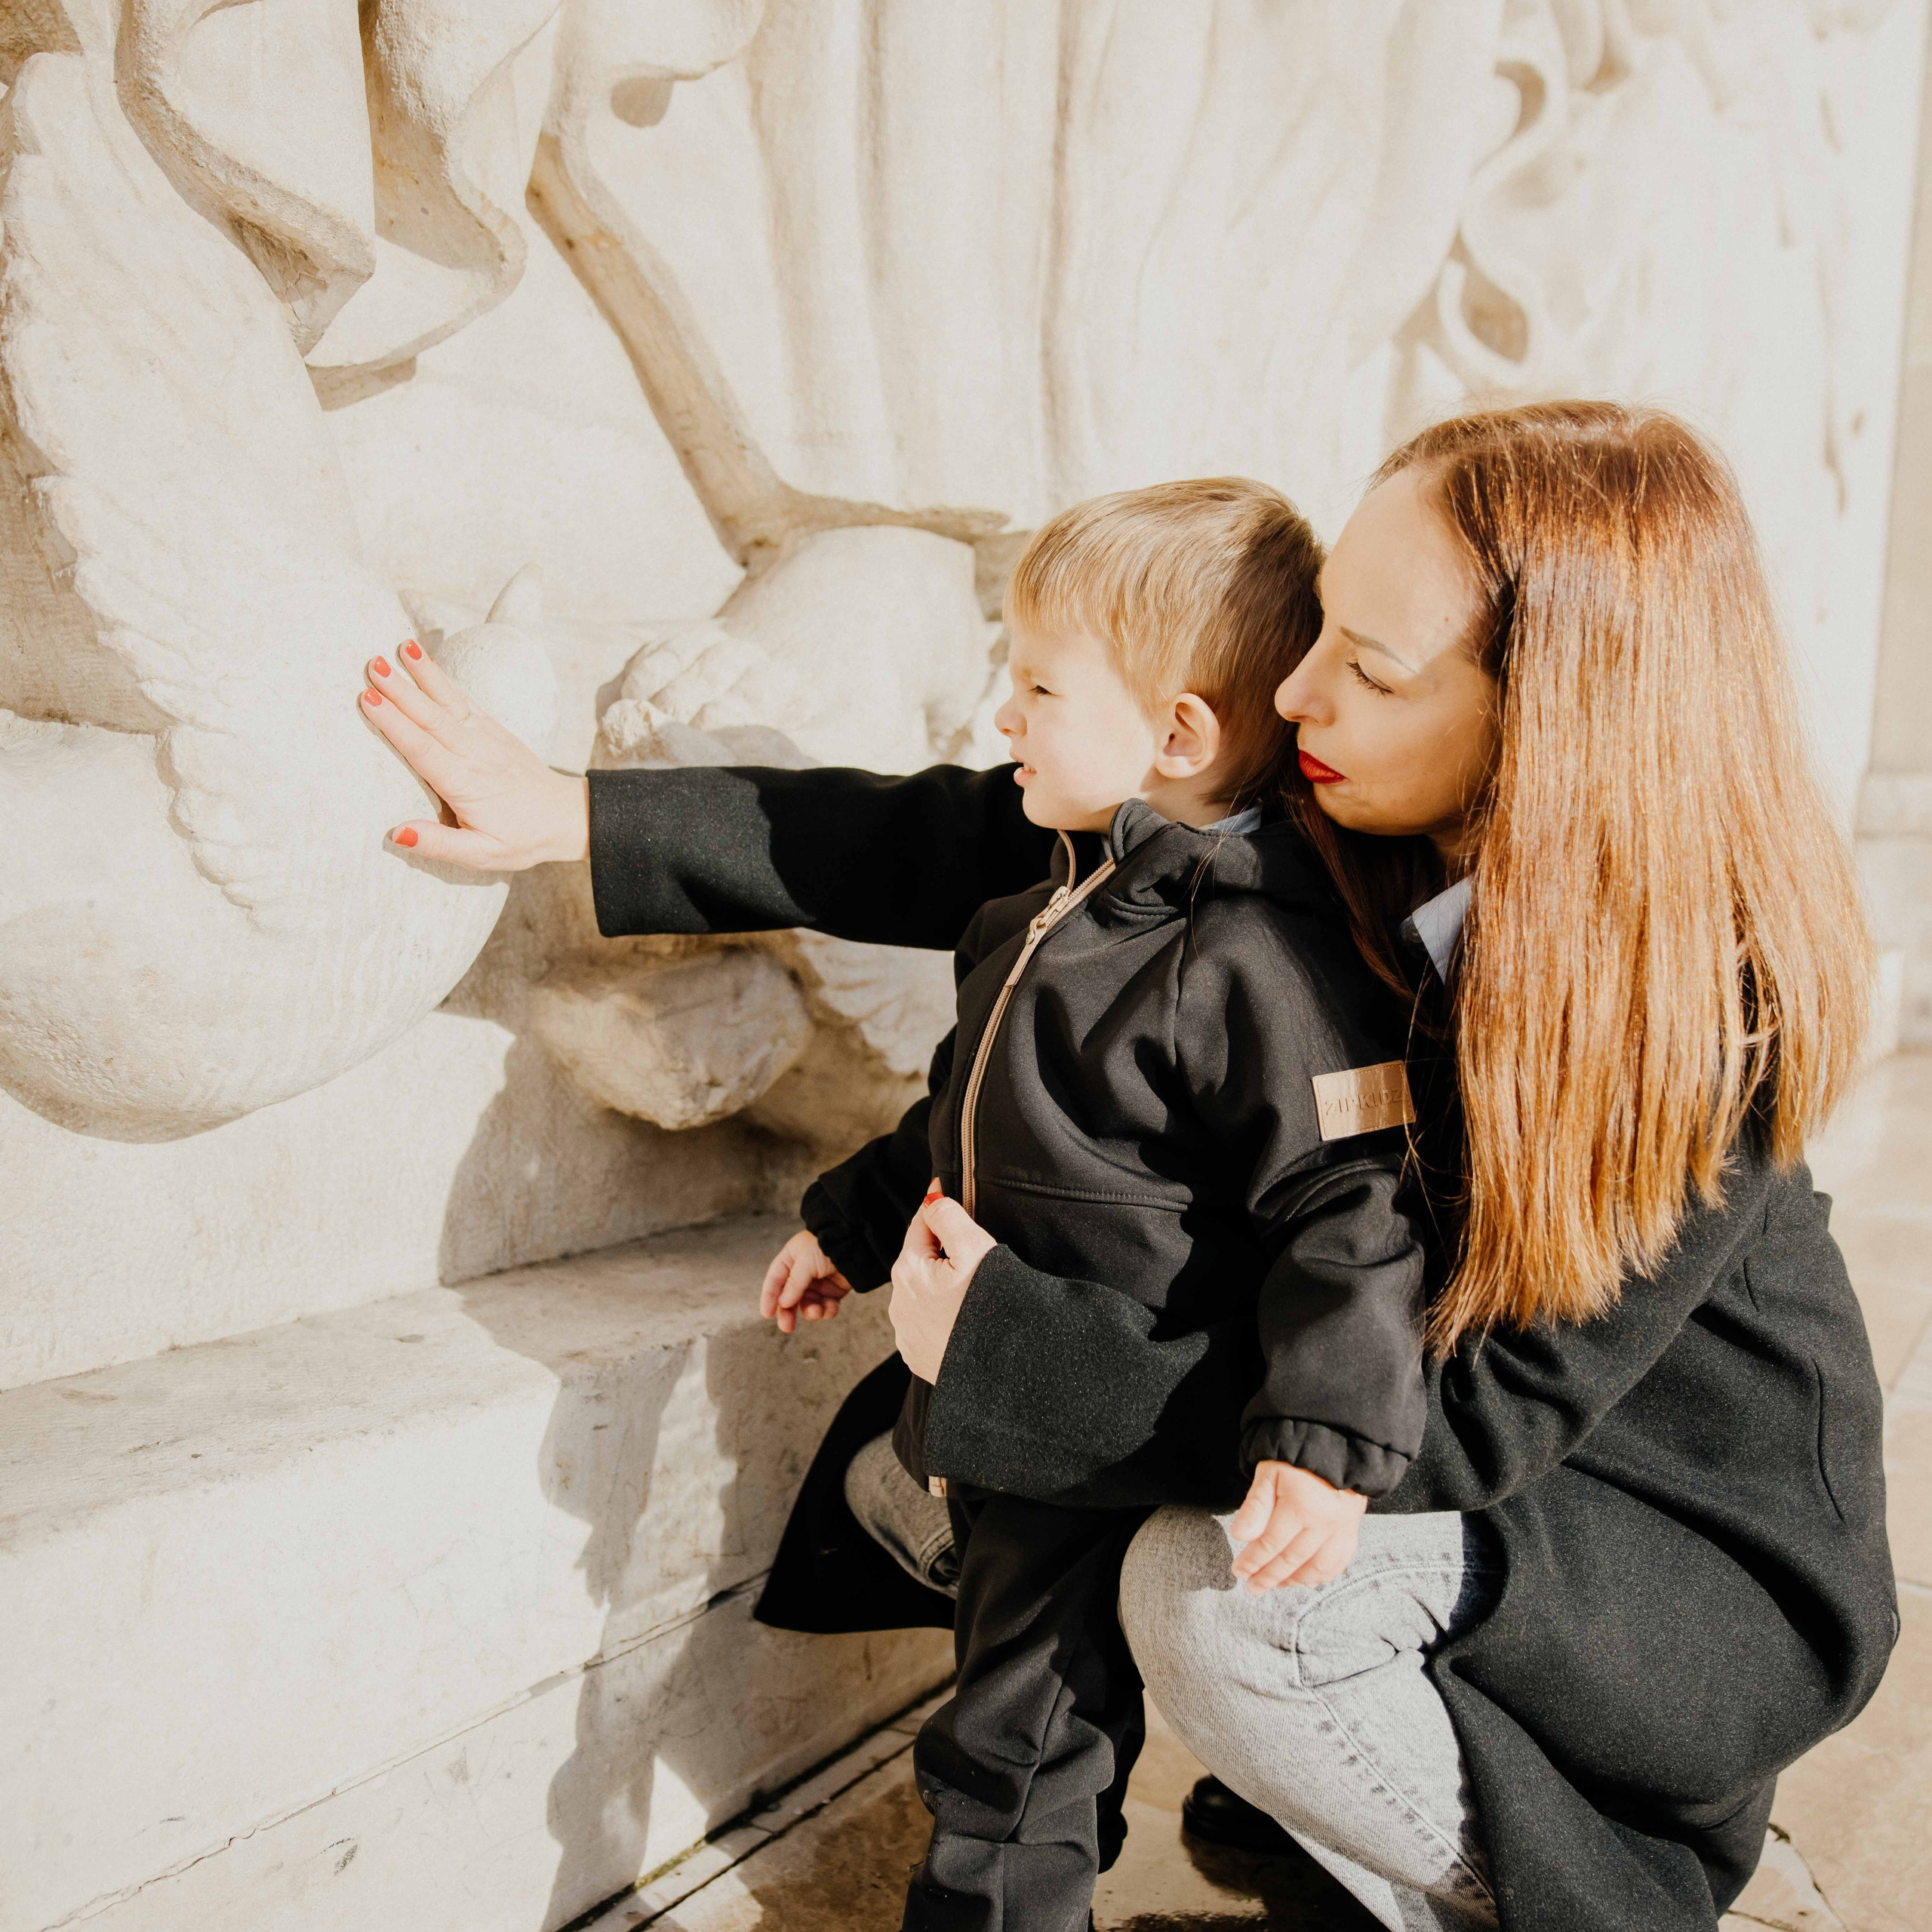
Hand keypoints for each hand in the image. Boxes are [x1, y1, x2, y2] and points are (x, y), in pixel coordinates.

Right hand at [359, 641, 587, 868]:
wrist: (566, 817)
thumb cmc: (521, 838)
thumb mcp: (482, 856)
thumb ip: (439, 844)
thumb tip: (396, 832)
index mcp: (466, 785)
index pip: (423, 750)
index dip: (394, 724)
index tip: (368, 699)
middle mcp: (474, 755)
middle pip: (431, 717)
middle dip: (400, 690)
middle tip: (371, 664)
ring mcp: (486, 738)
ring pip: (448, 702)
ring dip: (423, 674)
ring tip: (400, 647)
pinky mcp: (493, 730)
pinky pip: (464, 700)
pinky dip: (443, 680)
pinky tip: (424, 661)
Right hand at [760, 1231, 854, 1333]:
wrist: (857, 1244)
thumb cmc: (827, 1246)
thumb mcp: (806, 1261)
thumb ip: (794, 1283)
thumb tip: (783, 1303)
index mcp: (790, 1260)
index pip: (775, 1281)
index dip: (769, 1297)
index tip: (767, 1314)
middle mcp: (802, 1273)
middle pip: (789, 1298)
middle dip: (788, 1313)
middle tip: (787, 1327)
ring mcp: (818, 1283)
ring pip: (808, 1305)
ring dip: (811, 1312)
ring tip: (817, 1312)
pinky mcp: (833, 1291)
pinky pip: (825, 1307)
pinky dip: (826, 1310)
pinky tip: (830, 1307)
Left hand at [888, 1184, 995, 1381]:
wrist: (1004, 1370)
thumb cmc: (992, 1307)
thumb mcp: (975, 1249)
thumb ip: (948, 1216)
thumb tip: (931, 1198)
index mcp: (908, 1270)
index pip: (920, 1225)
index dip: (936, 1208)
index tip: (944, 1190)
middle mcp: (899, 1302)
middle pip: (919, 1260)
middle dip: (940, 1252)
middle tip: (972, 1254)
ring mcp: (905, 1332)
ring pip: (920, 1293)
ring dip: (938, 1286)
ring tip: (970, 1291)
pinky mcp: (916, 1355)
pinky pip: (924, 1323)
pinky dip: (939, 1315)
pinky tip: (962, 1318)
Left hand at [1228, 1460, 1366, 1591]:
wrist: (1337, 1445)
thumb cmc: (1297, 1458)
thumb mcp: (1270, 1472)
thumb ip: (1256, 1505)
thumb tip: (1240, 1536)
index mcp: (1300, 1506)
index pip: (1271, 1543)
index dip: (1252, 1561)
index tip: (1238, 1571)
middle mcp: (1323, 1523)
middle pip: (1291, 1560)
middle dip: (1268, 1577)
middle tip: (1252, 1587)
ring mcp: (1341, 1530)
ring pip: (1316, 1568)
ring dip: (1292, 1581)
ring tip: (1274, 1585)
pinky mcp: (1352, 1532)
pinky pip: (1337, 1564)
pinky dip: (1320, 1576)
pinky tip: (1304, 1580)